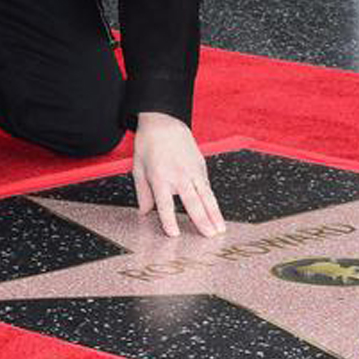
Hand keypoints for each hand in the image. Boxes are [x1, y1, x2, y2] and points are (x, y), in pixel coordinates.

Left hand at [132, 112, 225, 237]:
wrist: (163, 122)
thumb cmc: (149, 144)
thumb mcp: (138, 168)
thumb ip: (143, 193)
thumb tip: (144, 213)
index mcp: (160, 177)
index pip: (165, 204)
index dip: (169, 220)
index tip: (174, 235)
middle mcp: (178, 175)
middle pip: (192, 202)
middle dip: (201, 221)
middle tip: (210, 236)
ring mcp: (192, 170)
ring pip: (206, 196)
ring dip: (214, 214)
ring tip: (220, 229)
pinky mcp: (201, 166)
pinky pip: (207, 186)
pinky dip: (213, 201)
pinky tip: (218, 214)